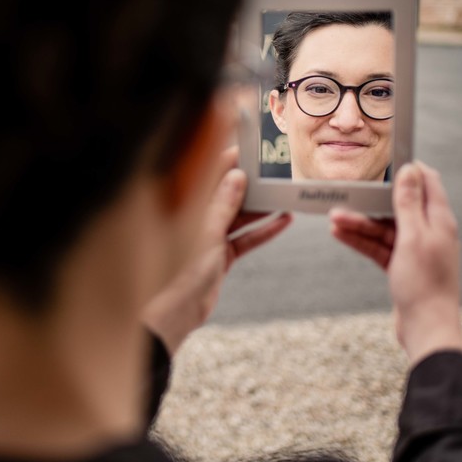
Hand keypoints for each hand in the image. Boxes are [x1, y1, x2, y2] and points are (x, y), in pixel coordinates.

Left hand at [142, 147, 291, 353]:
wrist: (175, 313)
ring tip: (286, 194)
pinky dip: (263, 231)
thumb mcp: (206, 232)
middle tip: (275, 169)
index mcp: (184, 205)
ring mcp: (208, 236)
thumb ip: (223, 204)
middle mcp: (195, 217)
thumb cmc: (180, 270)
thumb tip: (238, 176)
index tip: (250, 148)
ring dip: (261, 207)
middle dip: (250, 182)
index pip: (208, 174)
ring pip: (239, 215)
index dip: (228, 159)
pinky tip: (284, 221)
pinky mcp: (220, 256)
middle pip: (226, 192)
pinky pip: (245, 238)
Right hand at [330, 161, 461, 365]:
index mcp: (439, 220)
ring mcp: (415, 250)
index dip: (408, 169)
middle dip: (370, 201)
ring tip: (333, 218)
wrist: (426, 329)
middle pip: (398, 206)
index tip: (384, 160)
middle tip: (347, 193)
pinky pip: (378, 246)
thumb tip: (410, 169)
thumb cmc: (425, 284)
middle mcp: (429, 232)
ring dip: (359, 223)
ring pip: (383, 228)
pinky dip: (361, 240)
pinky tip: (340, 234)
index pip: (427, 182)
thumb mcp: (413, 237)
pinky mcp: (402, 266)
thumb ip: (409, 202)